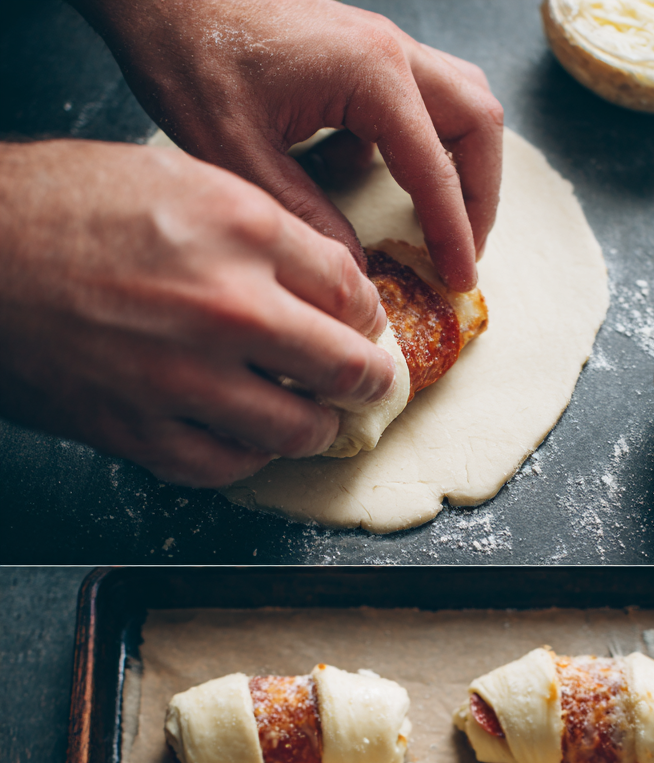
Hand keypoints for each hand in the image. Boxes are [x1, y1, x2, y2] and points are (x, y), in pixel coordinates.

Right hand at [0, 140, 394, 485]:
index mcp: (241, 228)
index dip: (367, 315)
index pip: (352, 290)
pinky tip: (250, 440)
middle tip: (372, 387)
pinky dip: (249, 456)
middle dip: (368, 381)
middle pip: (344, 366)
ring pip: (298, 430)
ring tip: (316, 420)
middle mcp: (227, 306)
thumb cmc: (58, 206)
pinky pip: (229, 466)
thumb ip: (256, 230)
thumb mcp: (173, 180)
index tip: (366, 327)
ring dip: (316, 428)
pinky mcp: (143, 433)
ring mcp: (187, 379)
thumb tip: (321, 279)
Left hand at [73, 0, 503, 291]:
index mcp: (371, 75)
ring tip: (443, 221)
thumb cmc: (189, 57)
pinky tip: (365, 175)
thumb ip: (305, 217)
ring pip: (459, 100)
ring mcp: (377, 44)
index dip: (454, 234)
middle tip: (463, 254)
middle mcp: (389, 51)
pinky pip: (417, 96)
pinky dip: (414, 141)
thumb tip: (353, 270)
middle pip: (477, 122)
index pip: (436, 170)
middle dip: (479, 195)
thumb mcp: (240, 156)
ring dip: (462, 162)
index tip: (460, 283)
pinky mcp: (358, 50)